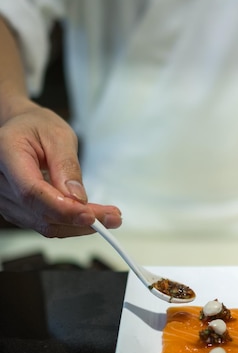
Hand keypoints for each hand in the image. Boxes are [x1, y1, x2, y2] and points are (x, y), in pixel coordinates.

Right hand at [0, 101, 121, 236]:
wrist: (21, 129)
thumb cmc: (37, 126)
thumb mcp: (58, 134)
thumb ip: (67, 165)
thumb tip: (78, 198)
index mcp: (5, 154)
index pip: (32, 192)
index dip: (62, 209)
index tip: (91, 215)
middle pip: (39, 213)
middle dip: (78, 219)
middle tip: (112, 217)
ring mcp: (5, 199)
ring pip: (43, 224)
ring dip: (77, 225)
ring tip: (108, 217)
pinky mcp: (16, 209)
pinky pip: (44, 223)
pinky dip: (69, 222)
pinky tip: (90, 215)